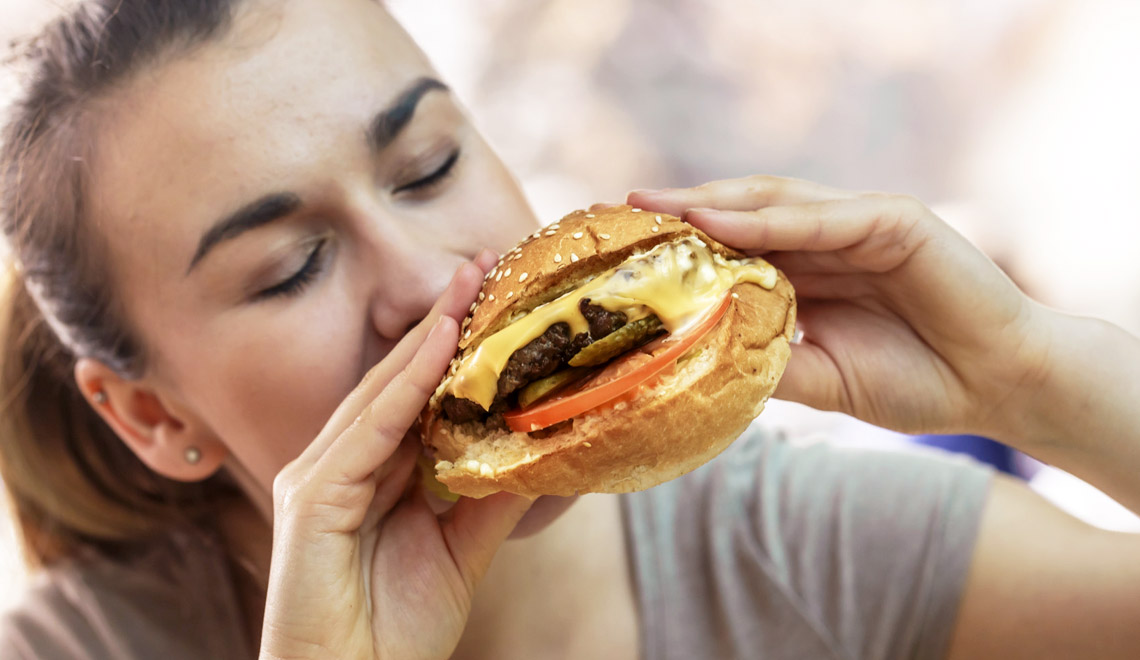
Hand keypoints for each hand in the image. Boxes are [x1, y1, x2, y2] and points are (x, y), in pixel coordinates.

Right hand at [259, 252, 532, 659]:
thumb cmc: (395, 627)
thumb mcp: (461, 550)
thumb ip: (493, 498)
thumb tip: (542, 454)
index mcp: (367, 474)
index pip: (411, 396)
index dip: (450, 347)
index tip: (490, 298)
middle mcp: (337, 464)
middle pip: (393, 380)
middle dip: (439, 323)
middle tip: (482, 266)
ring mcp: (318, 477)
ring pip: (379, 394)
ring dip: (426, 340)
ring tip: (468, 289)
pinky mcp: (311, 497)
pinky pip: (366, 432)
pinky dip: (403, 388)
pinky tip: (439, 348)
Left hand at [629, 177, 1049, 438]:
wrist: (994, 388)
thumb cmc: (913, 383)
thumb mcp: (818, 378)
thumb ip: (764, 361)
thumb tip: (690, 366)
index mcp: (809, 272)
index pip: (735, 246)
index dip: (684, 244)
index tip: (629, 250)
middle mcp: (828, 239)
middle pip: (744, 214)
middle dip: (685, 210)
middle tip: (628, 208)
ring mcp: (861, 223)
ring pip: (776, 204)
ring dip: (716, 204)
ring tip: (662, 207)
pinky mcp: (895, 220)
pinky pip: (824, 218)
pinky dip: (772, 220)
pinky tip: (722, 223)